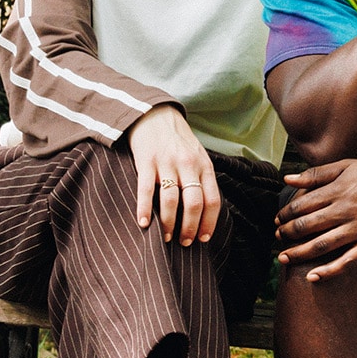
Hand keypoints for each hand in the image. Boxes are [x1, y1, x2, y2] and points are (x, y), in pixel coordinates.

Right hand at [127, 104, 220, 245]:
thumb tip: (206, 211)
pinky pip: (146, 190)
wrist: (155, 114)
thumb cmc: (178, 141)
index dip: (209, 222)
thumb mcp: (197, 156)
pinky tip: (144, 224)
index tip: (204, 239)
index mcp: (204, 166)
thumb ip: (202, 179)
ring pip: (171, 200)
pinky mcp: (147, 161)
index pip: (213, 200)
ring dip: (169, 223)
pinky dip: (145, 209)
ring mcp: (167, 163)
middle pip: (194, 203)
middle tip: (184, 243)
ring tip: (166, 238)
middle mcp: (188, 165)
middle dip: (190, 227)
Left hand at [276, 157, 356, 280]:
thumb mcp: (349, 165)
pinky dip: (329, 271)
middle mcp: (345, 210)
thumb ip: (317, 174)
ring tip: (284, 258)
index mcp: (338, 190)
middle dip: (287, 234)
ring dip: (299, 253)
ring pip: (322, 245)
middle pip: (307, 226)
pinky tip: (313, 277)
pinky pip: (348, 262)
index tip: (278, 220)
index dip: (285, 214)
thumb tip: (287, 179)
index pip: (301, 205)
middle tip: (278, 238)